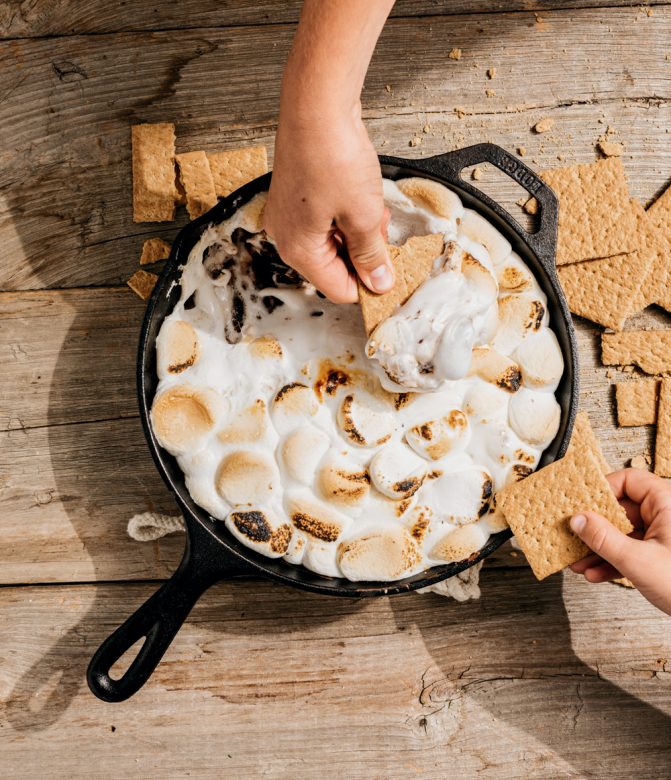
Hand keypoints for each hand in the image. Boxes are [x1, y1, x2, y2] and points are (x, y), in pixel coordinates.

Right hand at [264, 106, 393, 303]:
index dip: (368, 282)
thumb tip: (378, 282)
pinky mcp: (295, 197)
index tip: (390, 271)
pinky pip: (326, 220)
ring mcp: (288, 216)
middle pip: (334, 266)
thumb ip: (371, 254)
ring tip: (370, 204)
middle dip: (363, 251)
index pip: (339, 289)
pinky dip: (346, 214)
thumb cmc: (332, 154)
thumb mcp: (363, 215)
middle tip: (380, 225)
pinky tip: (358, 194)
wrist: (315, 105)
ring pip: (332, 241)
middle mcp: (287, 236)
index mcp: (298, 249)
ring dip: (357, 231)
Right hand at [569, 468, 670, 614]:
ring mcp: (664, 536)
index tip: (580, 505)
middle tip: (574, 536)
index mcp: (667, 503)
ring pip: (623, 532)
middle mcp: (666, 515)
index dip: (601, 491)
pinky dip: (613, 561)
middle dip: (594, 528)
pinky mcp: (662, 554)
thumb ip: (604, 539)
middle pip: (621, 509)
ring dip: (599, 548)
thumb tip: (579, 520)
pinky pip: (631, 549)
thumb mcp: (639, 561)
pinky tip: (597, 572)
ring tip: (580, 561)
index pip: (628, 481)